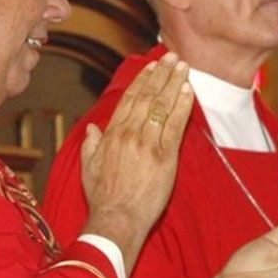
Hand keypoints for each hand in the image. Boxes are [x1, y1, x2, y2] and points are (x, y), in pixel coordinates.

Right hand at [80, 52, 193, 273]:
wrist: (116, 220)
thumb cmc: (102, 198)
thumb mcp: (88, 168)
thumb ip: (91, 144)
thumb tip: (92, 128)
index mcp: (111, 134)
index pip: (129, 100)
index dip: (142, 81)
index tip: (151, 67)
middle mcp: (129, 133)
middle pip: (148, 97)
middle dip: (162, 75)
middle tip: (173, 58)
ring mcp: (148, 143)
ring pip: (163, 106)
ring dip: (174, 84)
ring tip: (183, 68)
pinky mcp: (165, 157)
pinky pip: (176, 125)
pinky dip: (183, 106)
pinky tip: (189, 92)